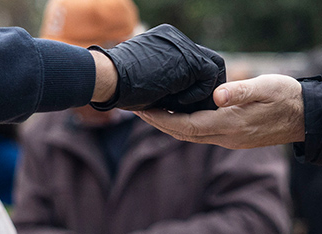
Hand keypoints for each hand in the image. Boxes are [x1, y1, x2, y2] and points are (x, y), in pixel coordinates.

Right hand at [92, 24, 224, 111]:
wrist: (109, 77)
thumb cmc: (118, 85)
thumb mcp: (144, 78)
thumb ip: (164, 82)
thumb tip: (174, 101)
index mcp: (165, 40)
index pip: (193, 59)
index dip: (194, 82)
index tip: (187, 101)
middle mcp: (176, 38)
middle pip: (208, 60)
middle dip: (207, 86)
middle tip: (198, 107)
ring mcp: (183, 45)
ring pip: (212, 68)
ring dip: (204, 92)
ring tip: (187, 107)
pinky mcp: (189, 59)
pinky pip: (209, 76)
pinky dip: (199, 94)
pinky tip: (179, 102)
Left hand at [135, 75, 304, 149]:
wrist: (306, 117)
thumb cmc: (287, 96)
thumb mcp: (266, 87)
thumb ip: (241, 91)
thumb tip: (217, 95)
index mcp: (230, 124)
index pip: (187, 125)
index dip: (163, 120)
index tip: (143, 111)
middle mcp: (227, 137)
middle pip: (184, 134)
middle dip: (160, 123)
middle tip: (138, 111)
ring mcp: (230, 139)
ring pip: (192, 135)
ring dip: (170, 125)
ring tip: (152, 112)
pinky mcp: (234, 137)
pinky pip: (203, 133)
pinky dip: (185, 125)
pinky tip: (179, 114)